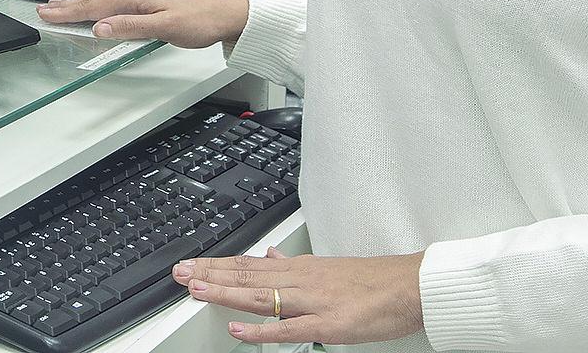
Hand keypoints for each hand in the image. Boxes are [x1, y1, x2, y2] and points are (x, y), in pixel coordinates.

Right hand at [36, 0, 248, 47]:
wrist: (226, 12)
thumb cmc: (201, 20)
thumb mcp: (166, 28)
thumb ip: (132, 28)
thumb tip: (101, 28)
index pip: (95, 6)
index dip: (69, 12)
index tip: (46, 15)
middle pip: (95, 0)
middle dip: (68, 6)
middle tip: (44, 10)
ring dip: (81, 4)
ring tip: (61, 7)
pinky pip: (116, 0)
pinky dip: (99, 5)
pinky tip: (97, 9)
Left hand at [171, 246, 424, 344]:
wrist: (408, 285)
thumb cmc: (372, 281)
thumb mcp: (329, 267)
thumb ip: (295, 265)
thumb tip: (272, 256)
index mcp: (301, 268)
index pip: (250, 265)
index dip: (219, 265)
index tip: (192, 265)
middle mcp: (301, 280)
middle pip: (247, 276)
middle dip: (211, 274)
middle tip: (179, 272)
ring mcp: (312, 301)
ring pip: (260, 297)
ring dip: (225, 293)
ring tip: (195, 290)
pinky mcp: (326, 324)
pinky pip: (288, 328)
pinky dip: (261, 330)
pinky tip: (238, 330)